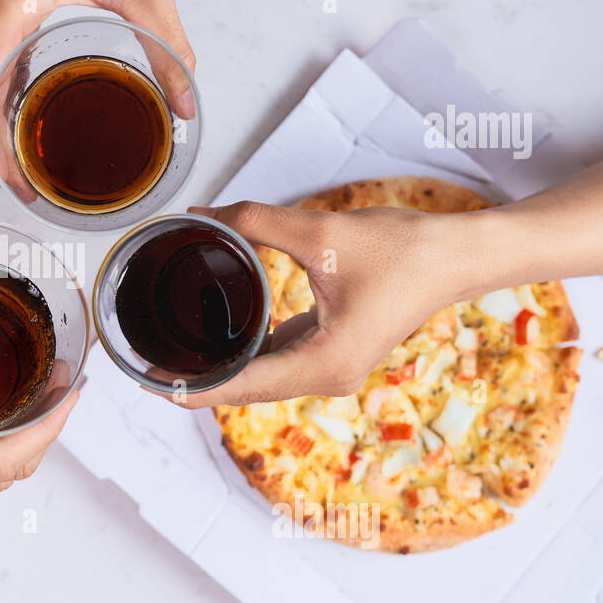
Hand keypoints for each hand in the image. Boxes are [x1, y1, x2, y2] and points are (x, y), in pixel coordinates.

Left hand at [172, 201, 477, 406]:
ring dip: (221, 368)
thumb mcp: (319, 231)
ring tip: (172, 355)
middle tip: (145, 365)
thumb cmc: (403, 250)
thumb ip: (255, 221)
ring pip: (262, 378)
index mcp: (324, 363)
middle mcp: (328, 377)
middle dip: (197, 380)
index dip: (191, 386)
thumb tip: (204, 213)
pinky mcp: (336, 353)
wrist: (456, 256)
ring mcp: (333, 369)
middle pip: (246, 389)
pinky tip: (219, 338)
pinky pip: (280, 362)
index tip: (150, 382)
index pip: (240, 385)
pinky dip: (248, 354)